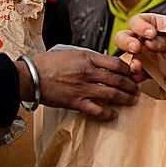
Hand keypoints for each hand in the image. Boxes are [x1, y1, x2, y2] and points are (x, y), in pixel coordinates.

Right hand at [20, 49, 138, 120]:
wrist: (28, 76)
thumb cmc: (45, 63)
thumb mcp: (69, 52)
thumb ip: (86, 57)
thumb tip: (100, 60)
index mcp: (87, 58)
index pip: (116, 63)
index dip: (128, 70)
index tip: (132, 74)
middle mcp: (88, 72)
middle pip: (118, 80)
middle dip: (131, 86)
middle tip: (137, 89)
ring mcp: (83, 88)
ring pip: (112, 94)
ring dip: (125, 99)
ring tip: (132, 101)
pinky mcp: (75, 102)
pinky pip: (97, 109)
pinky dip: (108, 113)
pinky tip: (114, 114)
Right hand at [114, 13, 165, 81]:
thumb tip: (150, 43)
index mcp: (149, 24)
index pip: (136, 22)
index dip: (140, 27)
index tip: (151, 33)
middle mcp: (141, 38)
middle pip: (123, 38)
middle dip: (126, 42)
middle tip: (136, 47)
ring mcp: (143, 54)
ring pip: (127, 56)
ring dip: (130, 61)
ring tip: (138, 65)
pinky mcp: (147, 69)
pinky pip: (137, 73)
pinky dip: (136, 75)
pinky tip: (140, 76)